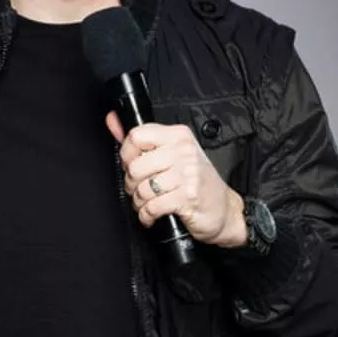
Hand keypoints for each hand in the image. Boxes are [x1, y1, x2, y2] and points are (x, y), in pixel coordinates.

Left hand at [106, 112, 246, 247]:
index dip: (126, 154)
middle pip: (136, 166)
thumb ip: (141, 140)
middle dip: (131, 184)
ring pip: (142, 188)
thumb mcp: (173, 154)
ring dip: (138, 202)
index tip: (129, 164)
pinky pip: (153, 206)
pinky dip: (146, 215)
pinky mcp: (188, 197)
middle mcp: (183, 151)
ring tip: (144, 203)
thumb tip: (112, 121)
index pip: (137, 135)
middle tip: (137, 189)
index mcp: (178, 136)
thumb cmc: (196, 181)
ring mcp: (187, 174)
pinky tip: (151, 215)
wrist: (225, 209)